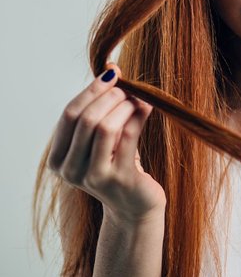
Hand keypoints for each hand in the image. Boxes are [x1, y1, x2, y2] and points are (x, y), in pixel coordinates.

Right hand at [47, 63, 164, 224]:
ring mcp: (94, 176)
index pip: (69, 115)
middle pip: (85, 119)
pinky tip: (147, 106)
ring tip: (138, 97)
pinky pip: (128, 136)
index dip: (90, 91)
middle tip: (127, 86)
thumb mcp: (101, 141)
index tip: (111, 73)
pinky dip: (138, 115)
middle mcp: (70, 170)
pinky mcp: (120, 179)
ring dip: (123, 105)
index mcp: (58, 159)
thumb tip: (111, 71)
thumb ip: (99, 113)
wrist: (135, 205)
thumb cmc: (117, 165)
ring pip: (105, 127)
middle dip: (109, 96)